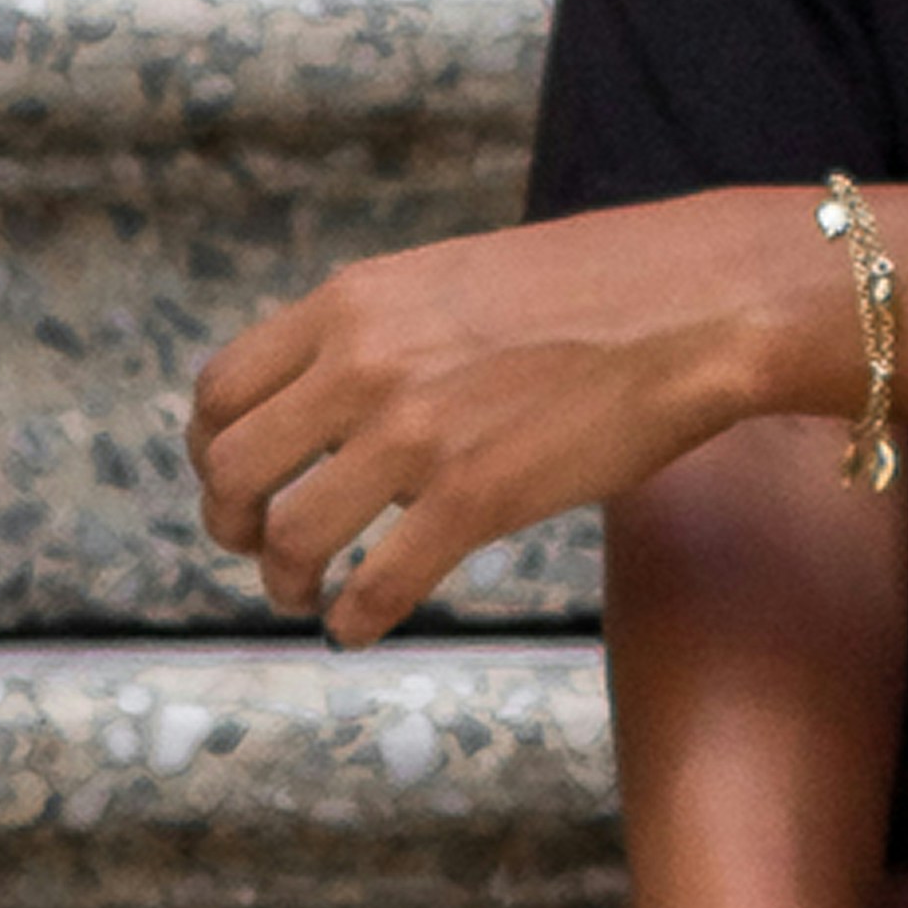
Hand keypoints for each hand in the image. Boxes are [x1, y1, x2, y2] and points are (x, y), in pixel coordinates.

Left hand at [186, 195, 837, 637]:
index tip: (239, 479)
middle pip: (232, 468)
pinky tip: (361, 627)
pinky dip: (354, 620)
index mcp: (352, 304)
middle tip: (255, 546)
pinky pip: (377, 584)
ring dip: (284, 581)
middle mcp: (365, 365)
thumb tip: (333, 394)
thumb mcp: (452, 280)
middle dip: (229, 523)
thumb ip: (380, 331)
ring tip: (306, 595)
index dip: (212, 451)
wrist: (695, 304)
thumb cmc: (594, 291)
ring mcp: (417, 434)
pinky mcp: (476, 498)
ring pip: (291, 535)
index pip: (220, 388)